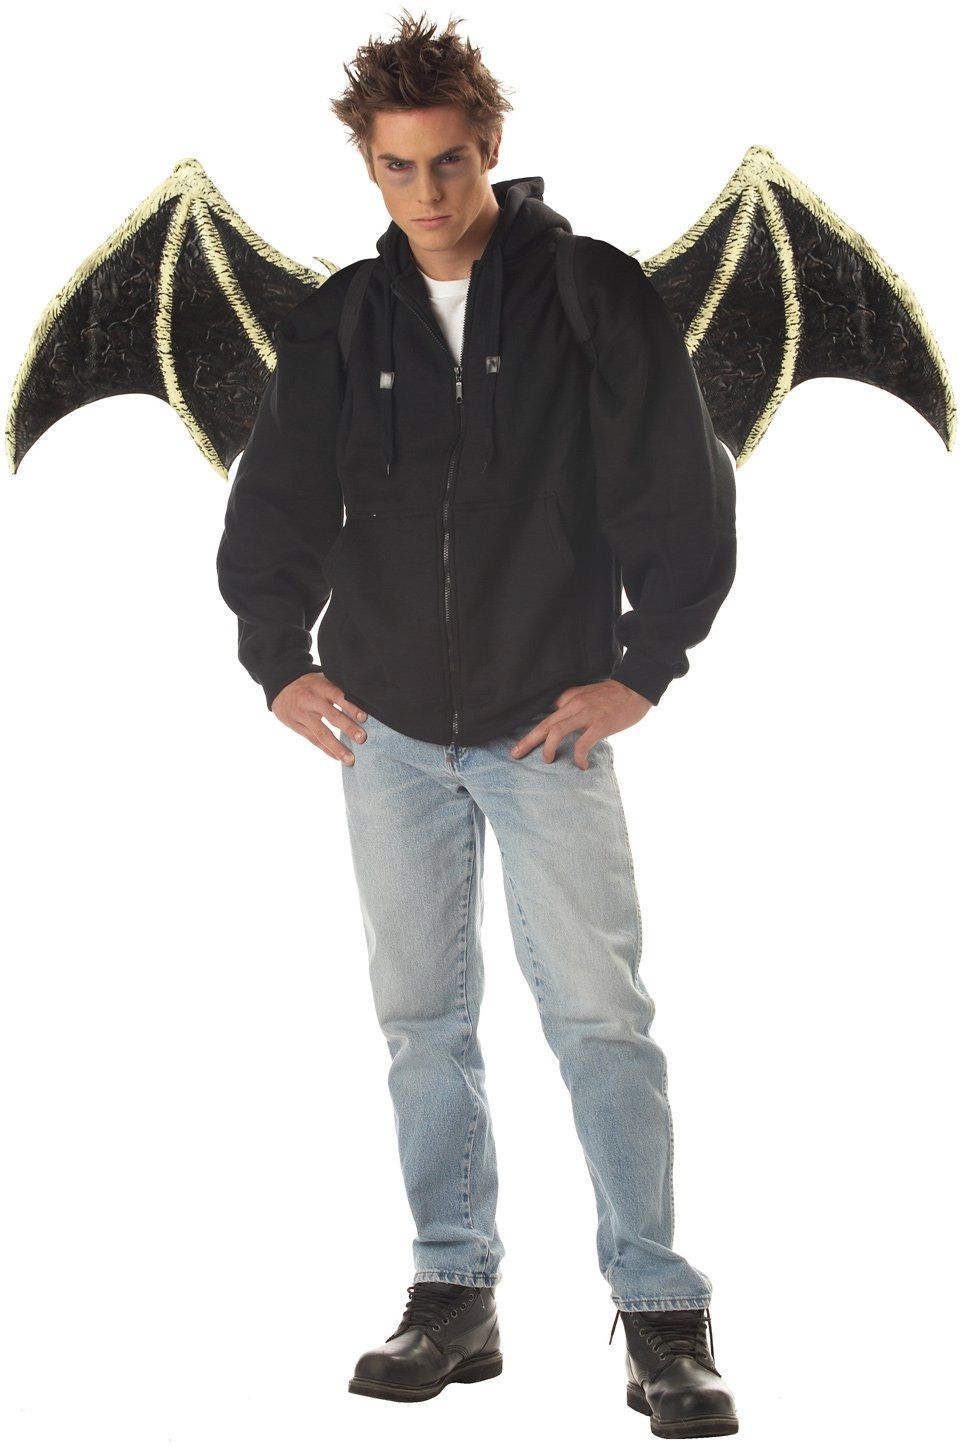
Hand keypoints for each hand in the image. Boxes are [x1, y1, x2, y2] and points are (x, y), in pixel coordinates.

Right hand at [270, 672, 367, 764]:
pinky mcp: (295, 725)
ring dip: (337, 747)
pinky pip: (312, 739)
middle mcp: (311, 700)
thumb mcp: (322, 679)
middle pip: (332, 716)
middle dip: (348, 728)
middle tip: (362, 739)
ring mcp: (302, 714)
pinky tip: (336, 757)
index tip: (364, 718)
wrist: (280, 684)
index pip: (338, 696)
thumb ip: (338, 689)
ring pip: (321, 732)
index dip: (351, 707)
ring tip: (350, 759)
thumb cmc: (309, 684)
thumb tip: (363, 701)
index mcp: (321, 687)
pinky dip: (326, 749)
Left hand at [510, 680, 652, 770]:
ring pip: (557, 731)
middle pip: (545, 724)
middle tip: (515, 754)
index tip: (523, 741)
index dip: (533, 729)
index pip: (546, 713)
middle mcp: (575, 704)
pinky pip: (582, 744)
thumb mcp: (588, 693)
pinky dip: (578, 757)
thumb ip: (573, 703)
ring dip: (547, 748)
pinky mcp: (600, 725)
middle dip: (528, 740)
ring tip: (547, 760)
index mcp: (571, 697)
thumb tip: (560, 715)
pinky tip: (581, 765)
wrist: (636, 688)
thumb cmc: (614, 694)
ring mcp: (587, 715)